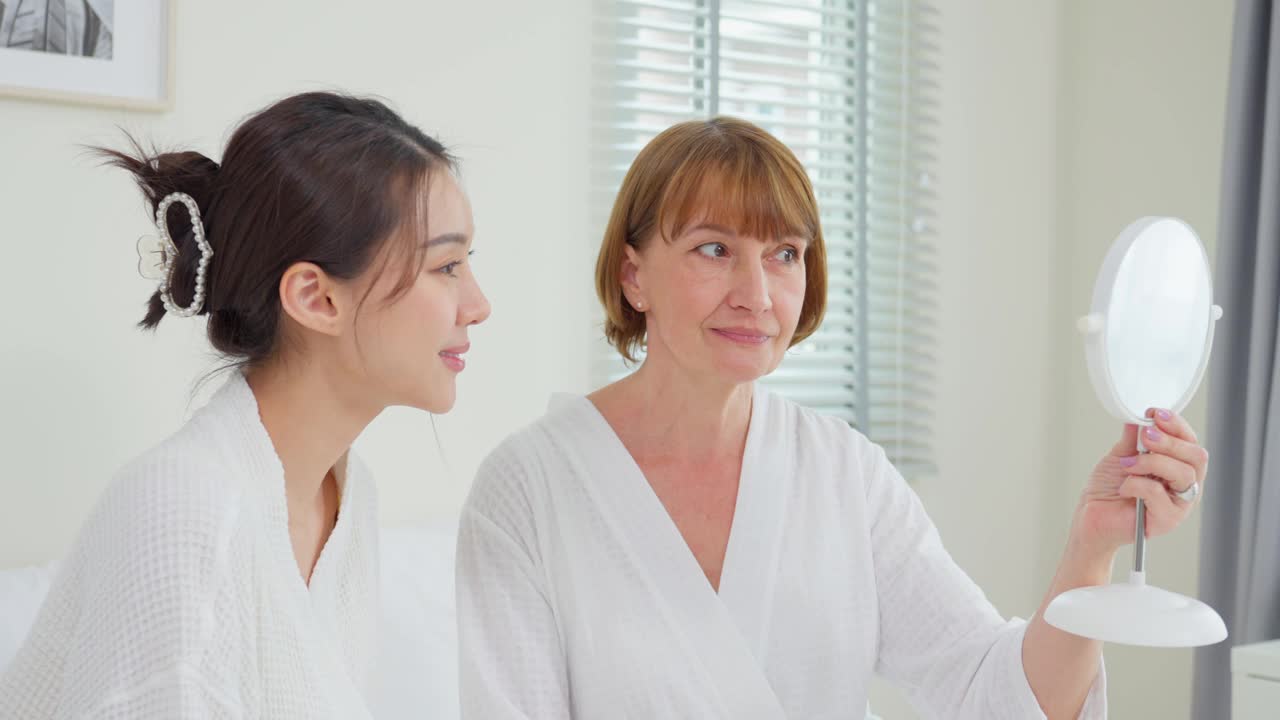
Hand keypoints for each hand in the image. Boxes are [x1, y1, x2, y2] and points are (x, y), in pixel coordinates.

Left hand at [1072, 408, 1209, 554]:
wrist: (1092, 516)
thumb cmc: (1108, 489)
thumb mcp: (1121, 456)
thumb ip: (1134, 439)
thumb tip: (1140, 417)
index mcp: (1178, 467)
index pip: (1191, 442)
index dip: (1176, 425)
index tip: (1155, 413)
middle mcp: (1185, 485)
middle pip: (1196, 457)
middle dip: (1170, 441)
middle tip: (1146, 436)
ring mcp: (1179, 504)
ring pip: (1184, 474)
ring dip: (1152, 462)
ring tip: (1128, 464)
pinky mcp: (1167, 520)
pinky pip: (1158, 493)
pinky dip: (1137, 484)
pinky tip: (1124, 487)